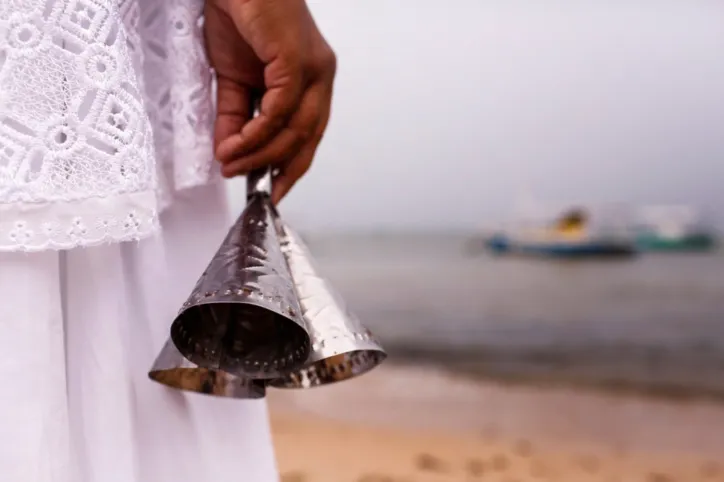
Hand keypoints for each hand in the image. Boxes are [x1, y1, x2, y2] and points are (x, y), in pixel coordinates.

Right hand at [204, 0, 336, 203]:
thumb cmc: (238, 16)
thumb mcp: (234, 78)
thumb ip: (235, 116)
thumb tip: (229, 153)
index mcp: (311, 81)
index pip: (309, 135)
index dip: (291, 166)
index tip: (272, 191)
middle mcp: (320, 76)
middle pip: (307, 138)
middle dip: (275, 167)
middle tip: (243, 181)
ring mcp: (313, 68)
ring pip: (295, 129)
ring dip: (260, 154)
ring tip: (231, 164)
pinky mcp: (296, 59)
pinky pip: (280, 110)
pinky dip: (256, 133)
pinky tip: (235, 144)